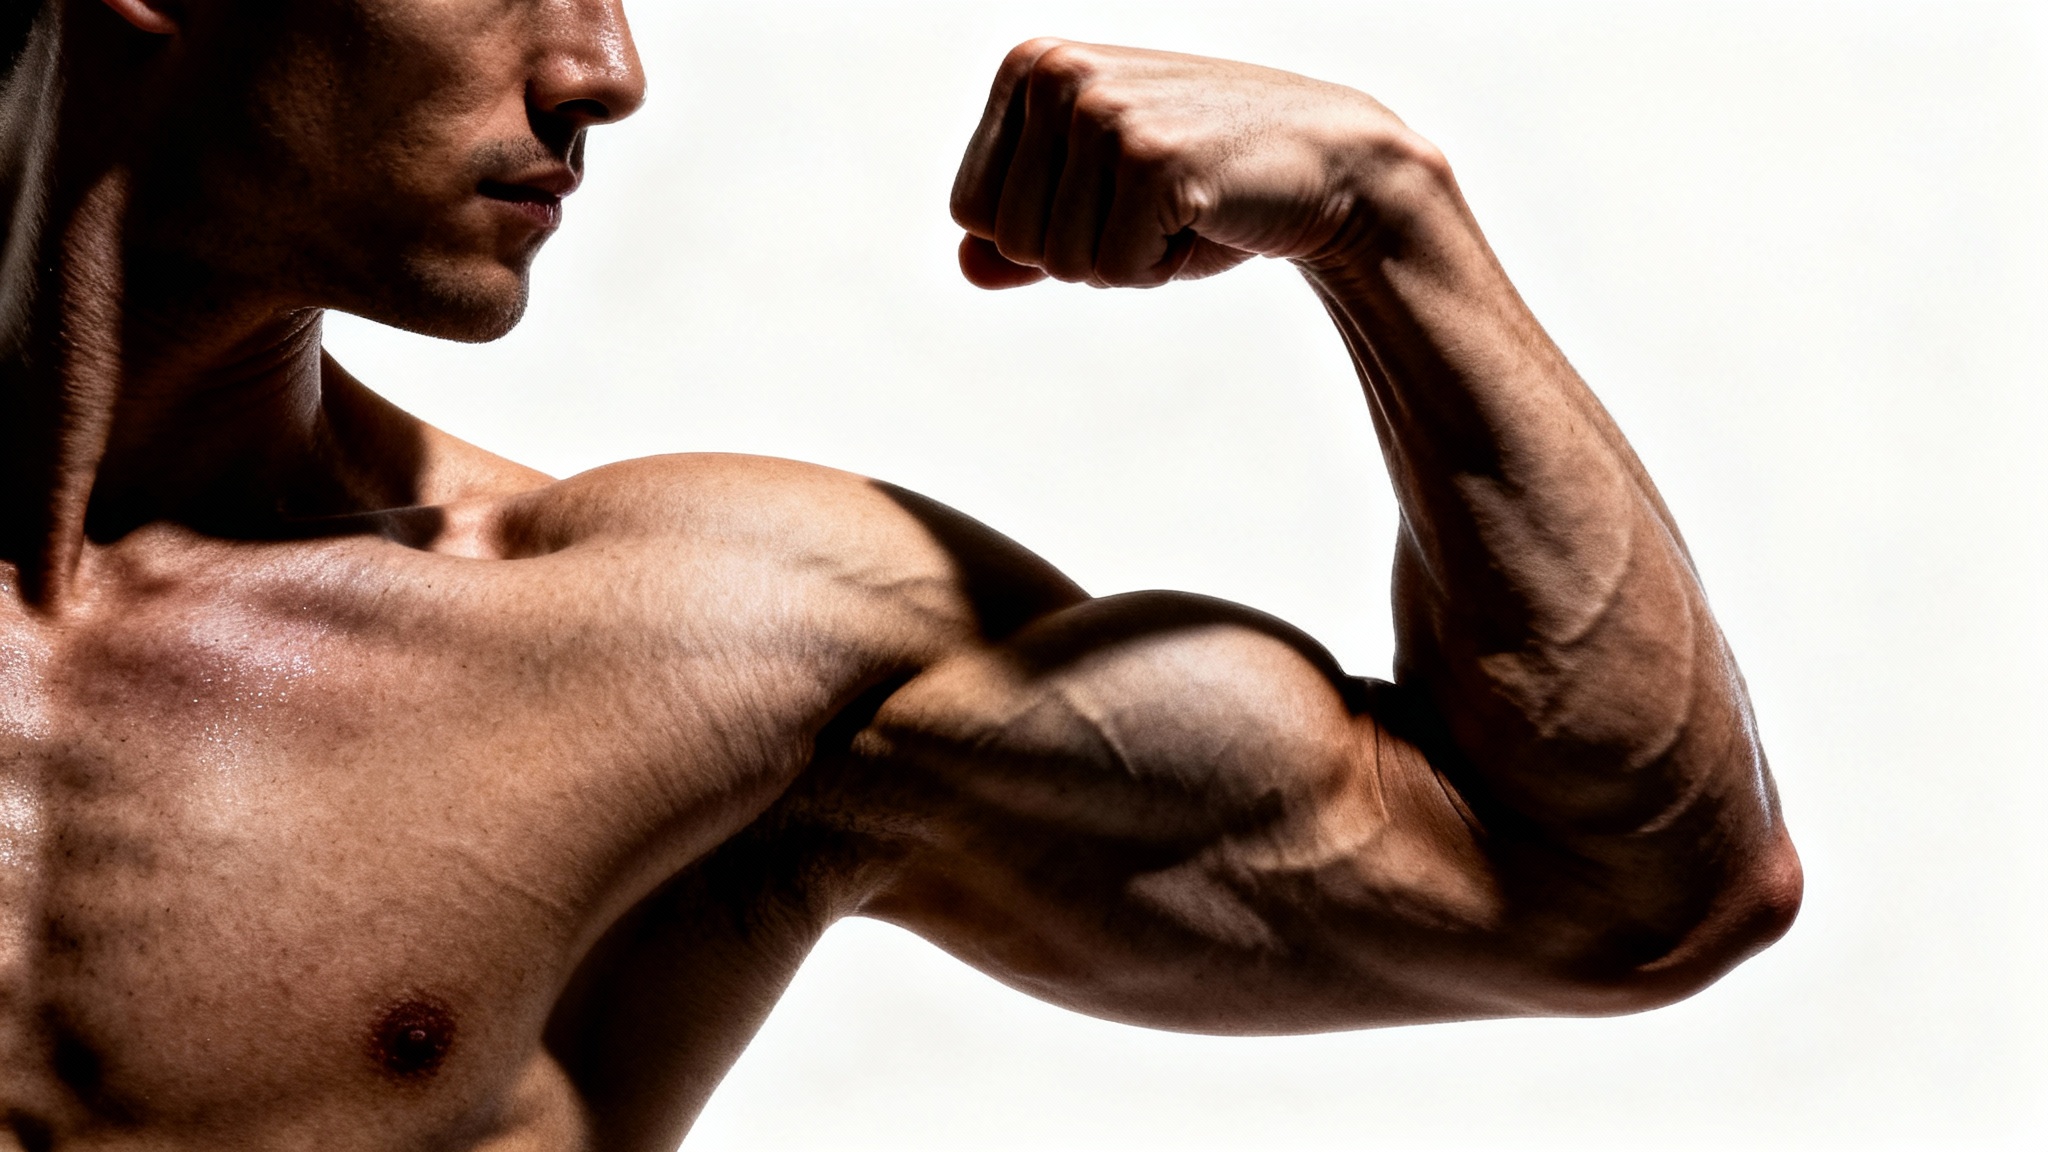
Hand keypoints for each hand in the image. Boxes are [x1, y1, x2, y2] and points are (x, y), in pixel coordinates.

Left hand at [950, 39, 1414, 288]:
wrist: (1327, 163)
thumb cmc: (1206, 182)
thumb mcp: (1102, 200)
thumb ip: (1027, 231)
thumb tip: (967, 268)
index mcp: (1030, 66)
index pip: (970, 208)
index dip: (1044, 232)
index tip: (1111, 192)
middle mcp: (1057, 75)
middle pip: (1009, 240)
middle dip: (1082, 251)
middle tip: (1151, 204)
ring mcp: (1103, 112)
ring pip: (1058, 262)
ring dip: (1124, 261)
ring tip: (1178, 207)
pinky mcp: (1151, 158)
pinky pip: (1114, 269)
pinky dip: (1161, 267)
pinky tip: (1204, 214)